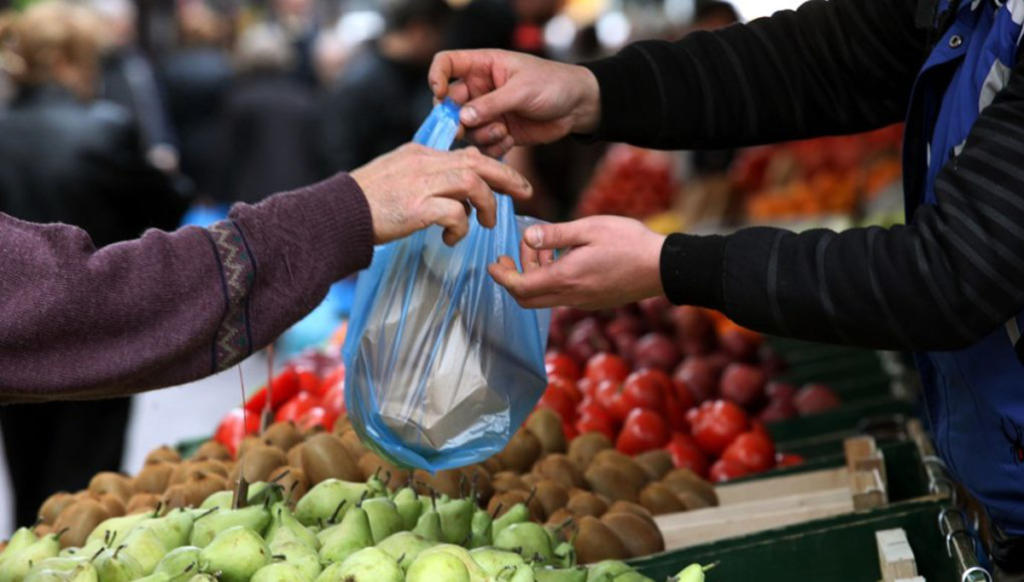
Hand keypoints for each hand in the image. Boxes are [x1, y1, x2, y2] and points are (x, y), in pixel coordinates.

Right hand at [351, 143, 531, 245]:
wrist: (335, 215)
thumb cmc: (365, 202)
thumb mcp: (397, 176)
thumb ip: (425, 177)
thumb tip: (454, 195)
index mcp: (420, 154)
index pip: (466, 153)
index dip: (493, 166)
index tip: (508, 181)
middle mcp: (424, 163)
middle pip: (478, 162)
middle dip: (507, 177)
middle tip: (525, 192)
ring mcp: (421, 184)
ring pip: (472, 184)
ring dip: (487, 206)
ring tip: (486, 224)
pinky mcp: (417, 207)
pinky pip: (455, 214)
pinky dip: (461, 228)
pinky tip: (451, 239)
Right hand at [428, 49, 600, 156]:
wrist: (578, 106)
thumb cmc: (553, 85)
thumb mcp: (522, 90)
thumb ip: (491, 104)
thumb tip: (462, 118)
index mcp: (482, 66)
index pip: (446, 64)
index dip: (436, 77)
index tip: (439, 94)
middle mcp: (481, 89)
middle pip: (450, 104)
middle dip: (456, 119)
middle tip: (464, 129)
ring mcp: (489, 112)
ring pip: (466, 129)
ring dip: (480, 134)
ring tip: (502, 132)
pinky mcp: (499, 132)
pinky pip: (483, 145)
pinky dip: (492, 147)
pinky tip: (510, 140)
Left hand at [489, 216, 665, 308]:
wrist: (663, 268)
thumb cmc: (629, 243)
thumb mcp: (589, 228)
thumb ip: (555, 235)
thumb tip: (527, 237)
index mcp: (566, 278)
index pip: (520, 287)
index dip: (501, 277)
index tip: (493, 263)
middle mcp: (571, 296)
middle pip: (527, 299)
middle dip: (513, 278)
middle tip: (512, 255)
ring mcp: (583, 302)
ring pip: (544, 297)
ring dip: (535, 276)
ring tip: (543, 248)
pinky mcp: (593, 301)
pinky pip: (562, 296)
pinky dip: (552, 280)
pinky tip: (563, 258)